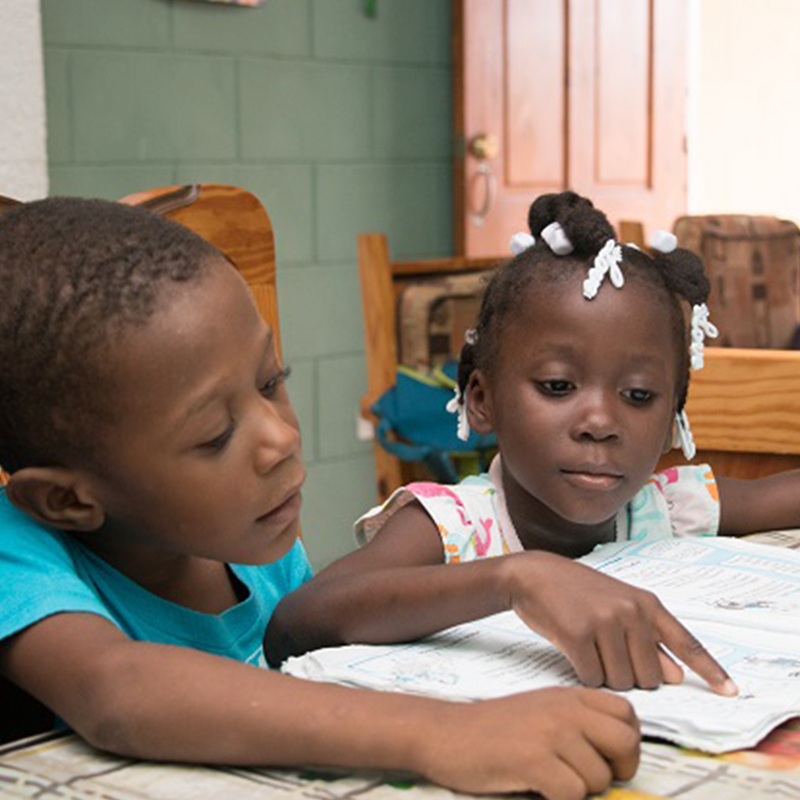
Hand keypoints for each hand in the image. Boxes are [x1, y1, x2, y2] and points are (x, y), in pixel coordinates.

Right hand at [418, 687, 638, 798]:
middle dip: (617, 771)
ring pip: (600, 778)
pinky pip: (573, 795)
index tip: (607, 759)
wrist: (443, 732)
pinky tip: (536, 789)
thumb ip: (576, 724)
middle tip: (587, 779)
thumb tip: (614, 760)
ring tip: (549, 781)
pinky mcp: (533, 759)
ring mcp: (550, 732)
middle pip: (626, 743)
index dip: (626, 744)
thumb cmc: (490, 730)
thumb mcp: (539, 712)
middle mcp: (565, 709)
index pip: (627, 715)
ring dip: (579, 791)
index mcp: (569, 697)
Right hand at [504, 552, 736, 694]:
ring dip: (604, 677)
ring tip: (588, 647)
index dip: (709, 669)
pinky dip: (584, 674)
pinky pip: (592, 678)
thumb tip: (676, 676)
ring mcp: (604, 621)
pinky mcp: (578, 634)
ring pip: (621, 682)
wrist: (534, 575)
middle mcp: (631, 611)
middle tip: (607, 652)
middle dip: (630, 676)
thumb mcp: (618, 608)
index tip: (730, 692)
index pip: (686, 642)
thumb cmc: (577, 593)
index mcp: (647, 603)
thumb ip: (649, 640)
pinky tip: (573, 650)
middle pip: (650, 678)